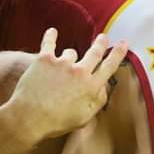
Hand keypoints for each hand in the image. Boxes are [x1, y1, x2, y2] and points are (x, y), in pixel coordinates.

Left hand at [9, 28, 127, 141]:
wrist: (30, 117)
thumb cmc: (57, 122)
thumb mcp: (85, 117)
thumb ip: (98, 100)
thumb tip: (104, 87)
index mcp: (91, 86)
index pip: (109, 67)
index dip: (118, 54)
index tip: (124, 44)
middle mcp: (80, 71)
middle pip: (94, 52)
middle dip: (100, 43)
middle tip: (103, 37)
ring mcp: (62, 63)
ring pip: (71, 52)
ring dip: (69, 58)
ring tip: (61, 68)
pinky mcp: (45, 59)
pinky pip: (49, 43)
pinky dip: (51, 37)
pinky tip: (52, 32)